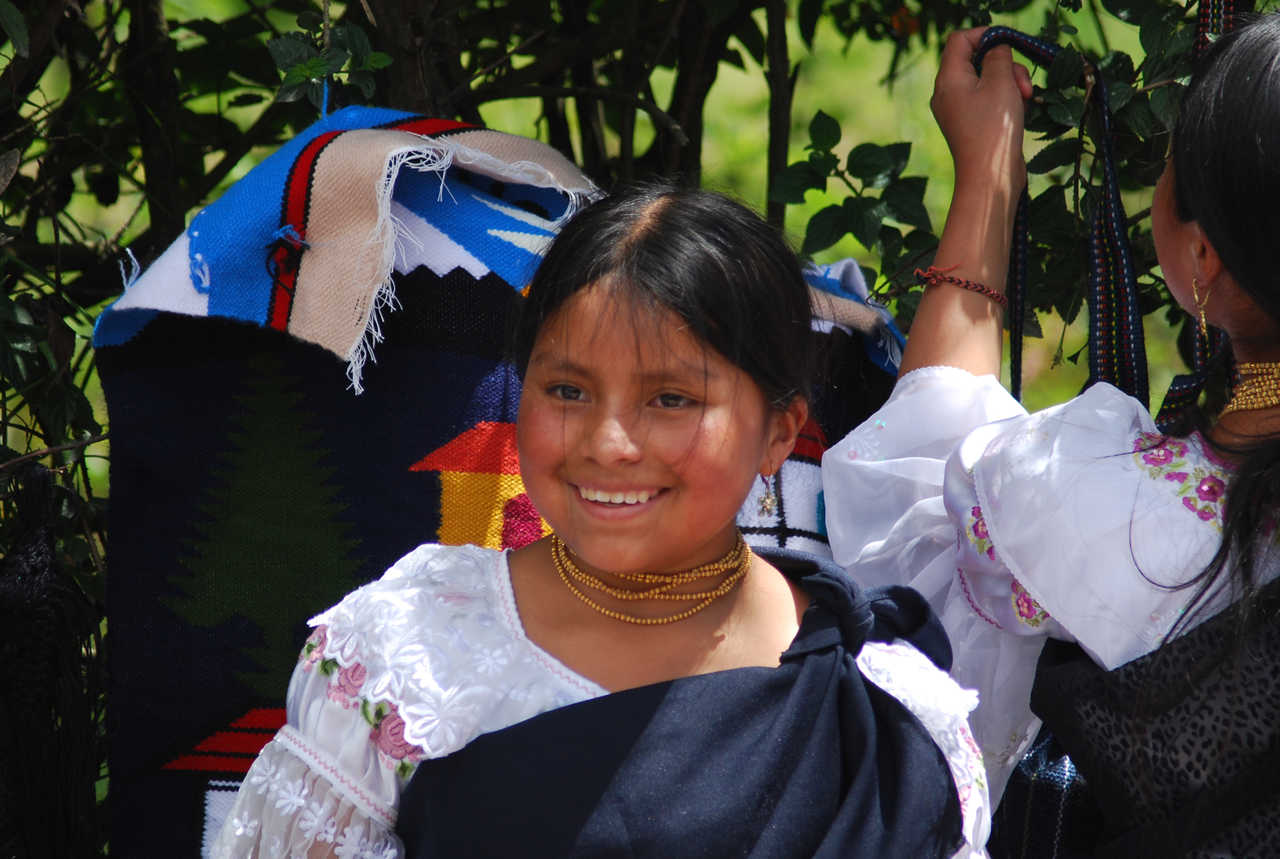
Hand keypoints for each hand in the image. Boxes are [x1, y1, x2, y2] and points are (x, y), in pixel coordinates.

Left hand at [931, 28, 1032, 193]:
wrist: (989, 177)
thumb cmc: (993, 128)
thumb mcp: (1000, 82)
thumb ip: (997, 56)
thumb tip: (995, 47)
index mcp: (948, 80)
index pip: (959, 41)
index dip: (984, 35)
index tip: (1009, 44)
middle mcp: (948, 93)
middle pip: (977, 60)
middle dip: (1005, 65)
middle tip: (1023, 83)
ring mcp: (959, 110)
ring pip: (988, 80)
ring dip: (1011, 83)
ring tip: (1026, 98)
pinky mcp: (973, 124)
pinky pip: (990, 100)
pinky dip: (1007, 99)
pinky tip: (1022, 110)